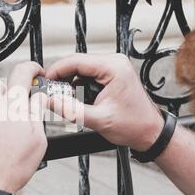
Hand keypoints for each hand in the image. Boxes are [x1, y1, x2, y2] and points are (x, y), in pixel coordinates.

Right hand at [45, 53, 163, 151]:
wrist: (149, 133)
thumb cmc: (134, 125)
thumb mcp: (98, 119)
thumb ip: (71, 109)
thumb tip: (51, 101)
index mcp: (113, 67)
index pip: (76, 61)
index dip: (56, 70)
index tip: (45, 81)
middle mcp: (115, 63)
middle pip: (77, 63)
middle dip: (61, 77)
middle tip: (50, 92)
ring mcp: (114, 68)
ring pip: (81, 69)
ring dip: (69, 82)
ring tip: (62, 97)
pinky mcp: (111, 76)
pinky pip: (88, 75)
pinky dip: (78, 85)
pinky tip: (74, 97)